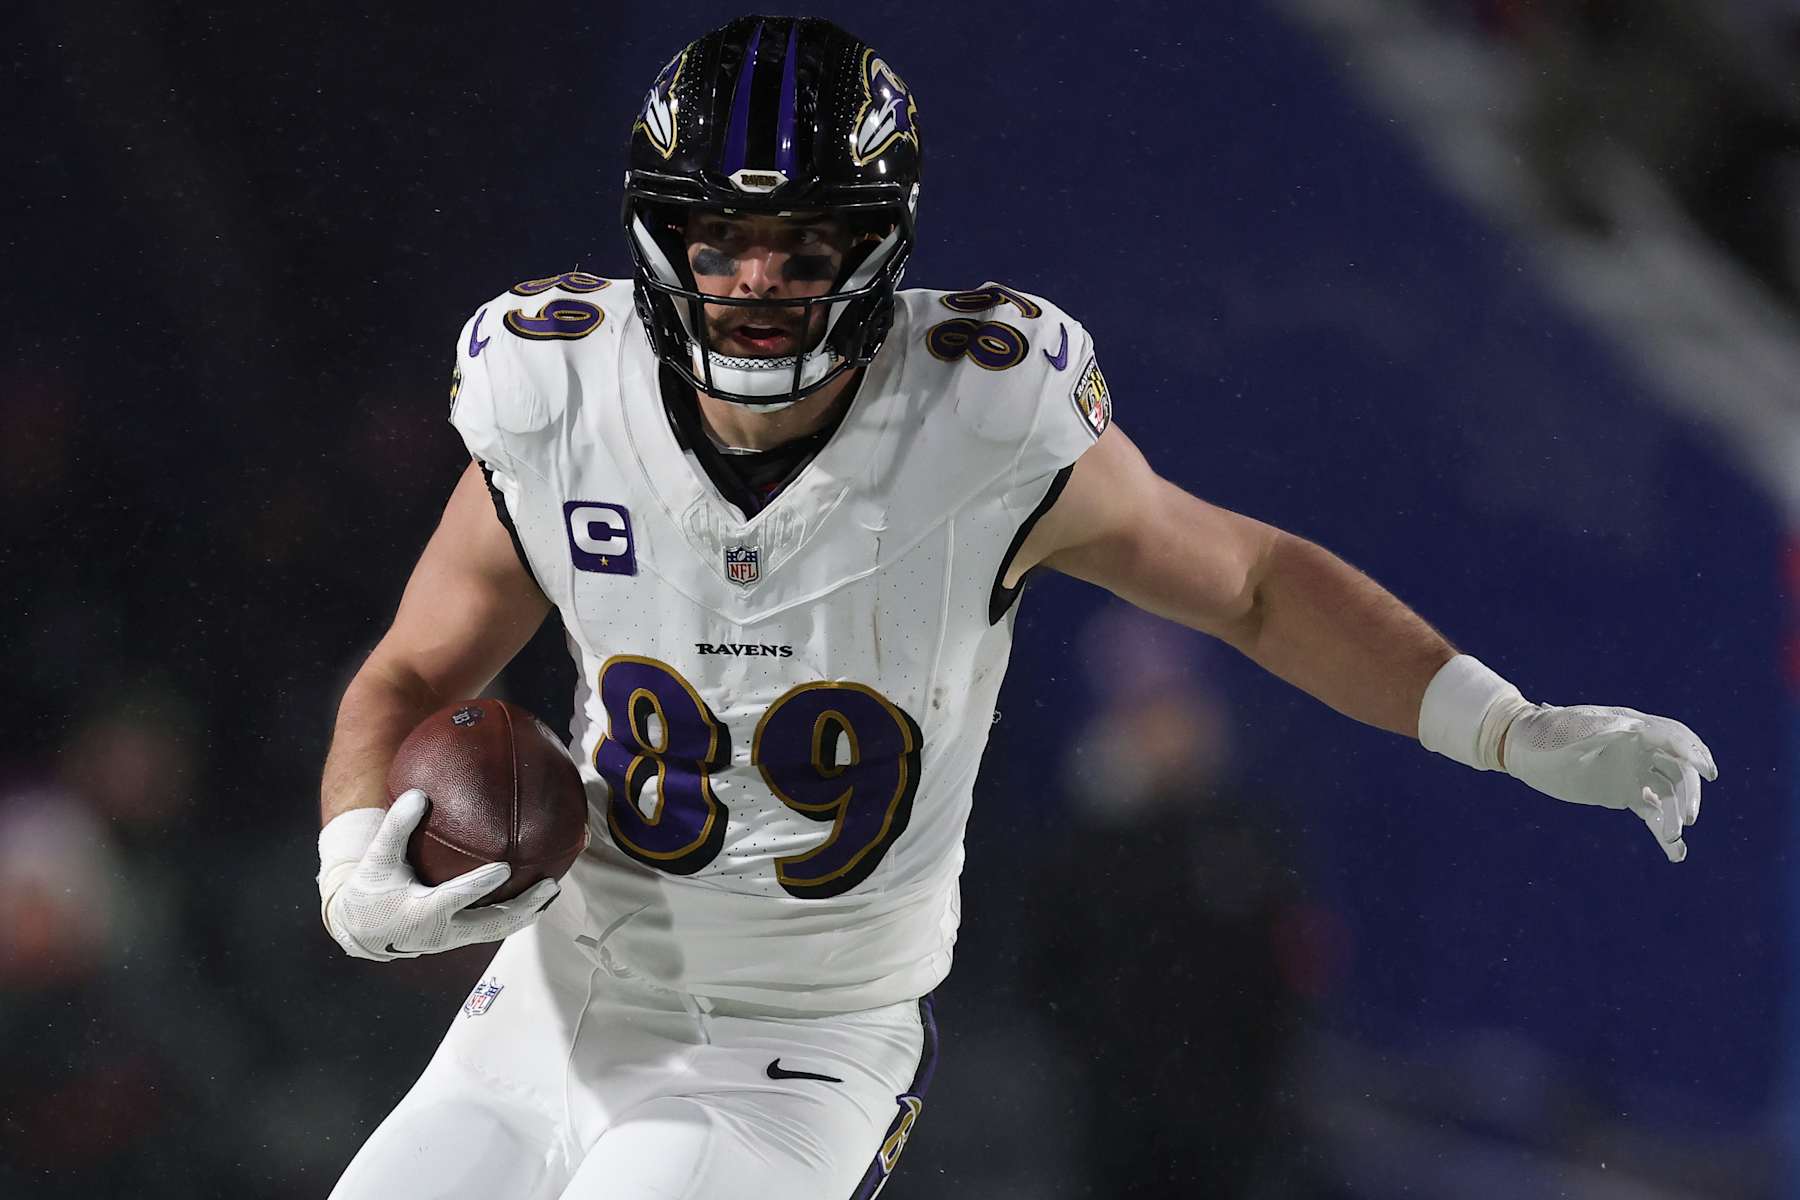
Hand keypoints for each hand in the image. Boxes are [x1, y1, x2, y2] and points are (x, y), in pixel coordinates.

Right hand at [317, 789, 559, 960]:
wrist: (364, 929)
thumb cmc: (372, 888)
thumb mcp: (377, 858)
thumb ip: (396, 826)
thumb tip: (419, 793)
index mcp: (421, 912)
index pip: (455, 899)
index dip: (479, 886)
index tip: (504, 868)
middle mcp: (442, 932)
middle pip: (491, 924)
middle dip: (522, 907)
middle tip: (549, 885)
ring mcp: (454, 939)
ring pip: (498, 930)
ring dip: (528, 913)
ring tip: (553, 891)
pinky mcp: (461, 938)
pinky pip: (494, 928)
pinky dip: (517, 915)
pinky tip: (537, 896)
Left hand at [1501, 705, 1717, 862]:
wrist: (1523, 746)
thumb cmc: (1547, 731)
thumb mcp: (1573, 727)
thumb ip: (1603, 729)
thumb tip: (1636, 728)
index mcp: (1633, 726)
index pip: (1674, 739)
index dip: (1694, 754)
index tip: (1708, 773)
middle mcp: (1641, 750)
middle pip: (1679, 771)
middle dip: (1689, 794)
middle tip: (1687, 819)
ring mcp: (1634, 772)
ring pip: (1669, 795)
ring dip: (1676, 816)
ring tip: (1672, 839)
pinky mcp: (1624, 794)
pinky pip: (1652, 812)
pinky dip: (1664, 830)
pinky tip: (1675, 852)